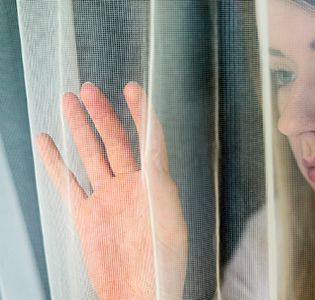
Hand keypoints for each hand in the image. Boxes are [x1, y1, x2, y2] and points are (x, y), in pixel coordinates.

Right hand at [37, 82, 186, 299]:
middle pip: (116, 142)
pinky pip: (67, 183)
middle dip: (103, 115)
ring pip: (91, 155)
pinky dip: (55, 163)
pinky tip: (47, 141)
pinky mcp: (87, 215)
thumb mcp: (169, 226)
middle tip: (89, 89)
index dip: (141, 114)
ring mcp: (107, 199)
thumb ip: (162, 192)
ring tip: (68, 101)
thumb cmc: (163, 267)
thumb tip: (157, 162)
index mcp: (156, 187)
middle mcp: (132, 187)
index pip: (149, 141)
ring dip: (79, 129)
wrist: (140, 294)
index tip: (133, 88)